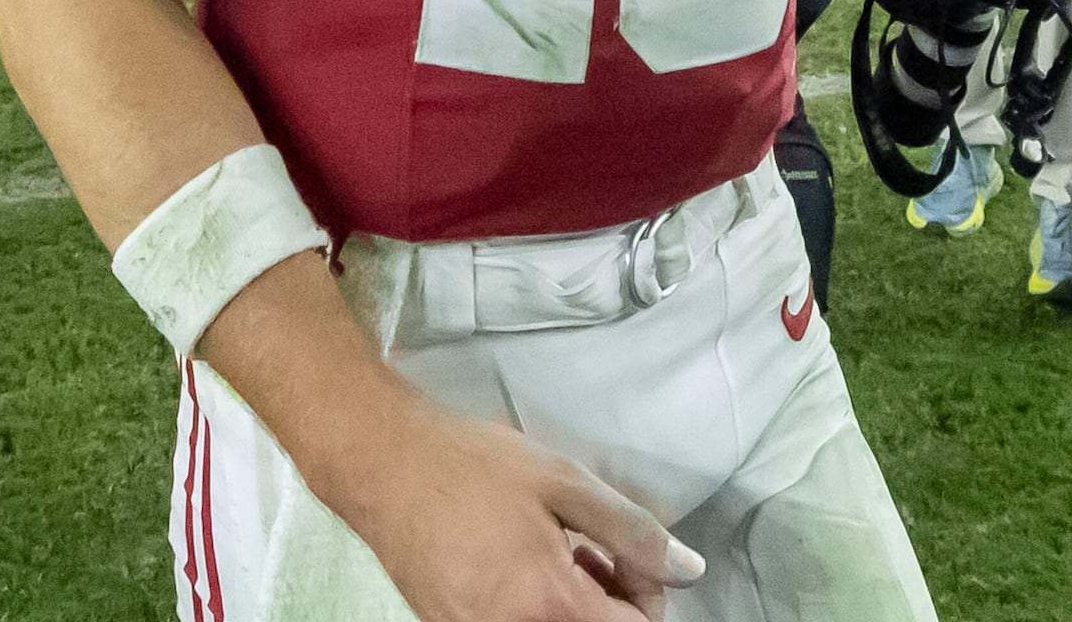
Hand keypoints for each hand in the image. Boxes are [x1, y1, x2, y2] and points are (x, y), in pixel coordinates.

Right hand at [317, 397, 703, 621]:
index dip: (648, 593)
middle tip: (598, 550)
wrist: (383, 465)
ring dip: (575, 608)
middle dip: (613, 603)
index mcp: (546, 605)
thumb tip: (688, 569)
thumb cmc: (472, 467)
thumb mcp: (567, 484)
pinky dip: (536, 609)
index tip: (633, 553)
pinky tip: (527, 565)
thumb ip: (634, 533)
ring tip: (562, 552)